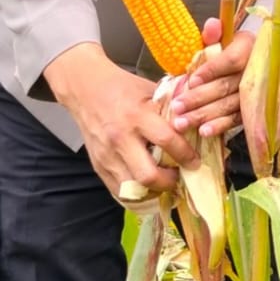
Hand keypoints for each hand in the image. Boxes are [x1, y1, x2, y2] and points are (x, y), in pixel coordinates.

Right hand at [44, 43, 192, 195]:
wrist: (84, 88)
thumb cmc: (120, 87)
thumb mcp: (148, 91)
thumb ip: (170, 110)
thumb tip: (196, 126)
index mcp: (136, 116)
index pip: (167, 142)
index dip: (186, 155)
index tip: (195, 162)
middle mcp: (120, 138)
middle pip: (148, 175)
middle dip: (169, 182)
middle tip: (178, 176)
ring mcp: (106, 155)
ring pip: (133, 189)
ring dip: (153, 190)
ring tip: (162, 182)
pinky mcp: (97, 165)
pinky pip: (119, 191)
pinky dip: (136, 193)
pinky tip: (146, 186)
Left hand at [170, 20, 253, 139]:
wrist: (256, 62)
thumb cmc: (232, 48)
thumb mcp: (224, 37)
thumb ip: (214, 34)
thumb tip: (211, 25)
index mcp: (248, 47)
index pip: (231, 60)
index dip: (211, 70)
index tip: (192, 79)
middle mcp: (256, 70)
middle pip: (225, 86)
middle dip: (199, 98)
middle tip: (177, 106)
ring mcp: (256, 93)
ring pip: (228, 105)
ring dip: (204, 115)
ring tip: (182, 123)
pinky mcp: (253, 110)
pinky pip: (236, 119)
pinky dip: (220, 126)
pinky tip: (204, 132)